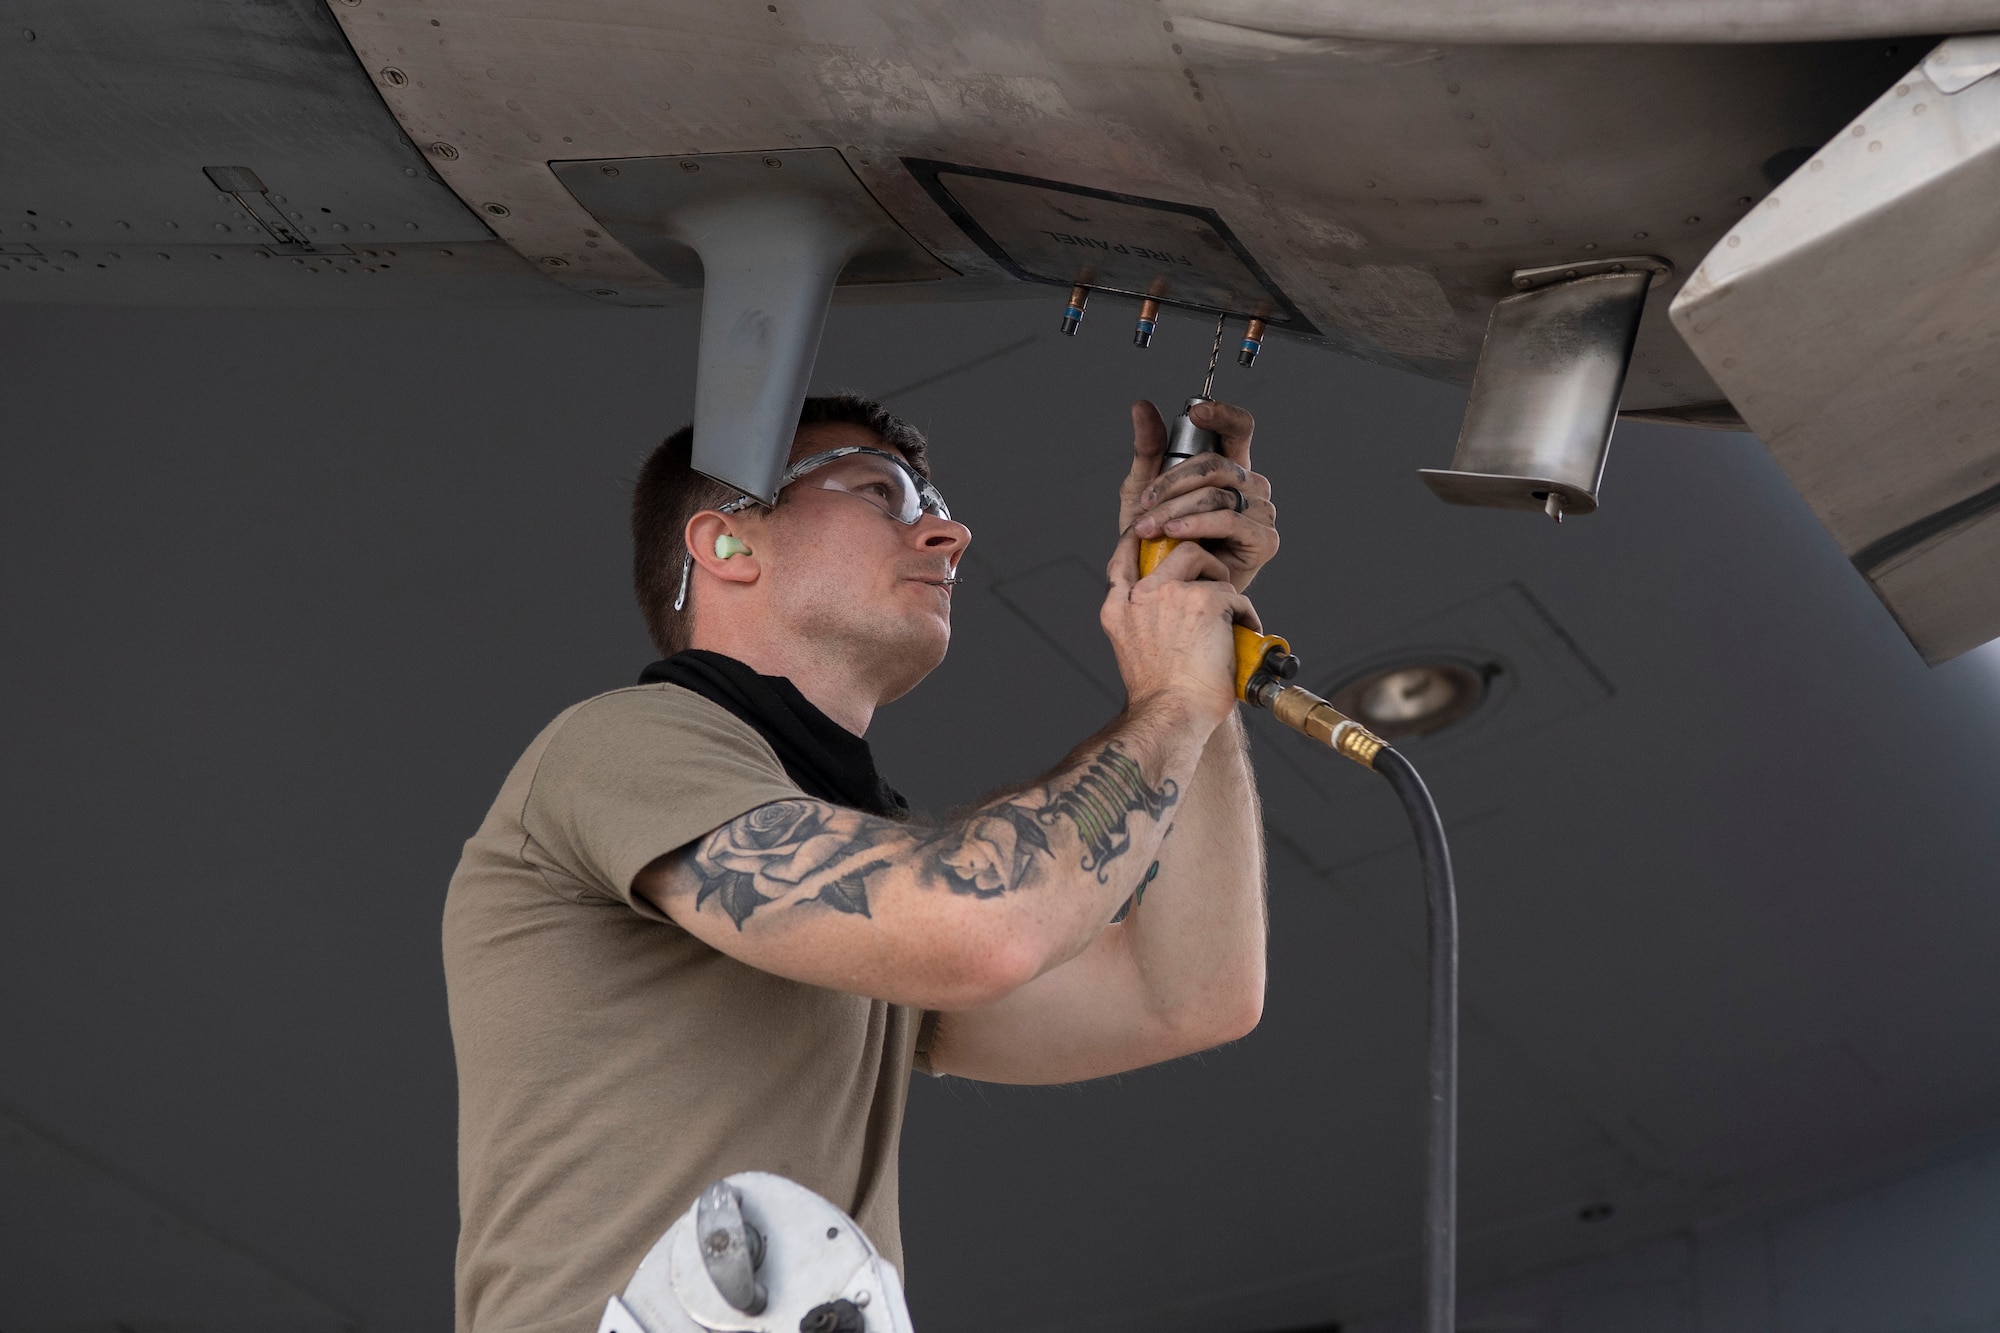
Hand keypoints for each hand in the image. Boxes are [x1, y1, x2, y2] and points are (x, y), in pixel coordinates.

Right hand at [1101, 526, 1260, 731]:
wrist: (1172, 715)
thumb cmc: (1160, 696)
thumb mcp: (1134, 650)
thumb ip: (1143, 622)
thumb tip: (1168, 612)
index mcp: (1117, 609)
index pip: (1123, 559)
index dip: (1140, 540)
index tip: (1157, 535)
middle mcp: (1139, 596)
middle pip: (1173, 551)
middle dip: (1199, 558)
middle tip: (1213, 581)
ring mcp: (1171, 595)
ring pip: (1205, 561)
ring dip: (1223, 583)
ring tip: (1232, 611)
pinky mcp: (1205, 602)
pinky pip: (1235, 595)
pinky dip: (1246, 614)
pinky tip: (1246, 633)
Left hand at [1119, 400, 1278, 591]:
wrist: (1168, 589)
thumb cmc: (1161, 541)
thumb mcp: (1144, 491)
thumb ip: (1147, 449)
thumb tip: (1142, 406)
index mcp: (1229, 467)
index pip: (1238, 428)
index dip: (1223, 416)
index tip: (1198, 414)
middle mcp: (1251, 485)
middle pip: (1217, 464)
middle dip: (1173, 483)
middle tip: (1144, 504)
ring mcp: (1262, 512)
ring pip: (1218, 494)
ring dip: (1176, 510)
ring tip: (1150, 527)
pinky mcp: (1265, 540)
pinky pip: (1229, 521)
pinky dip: (1197, 525)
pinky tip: (1175, 534)